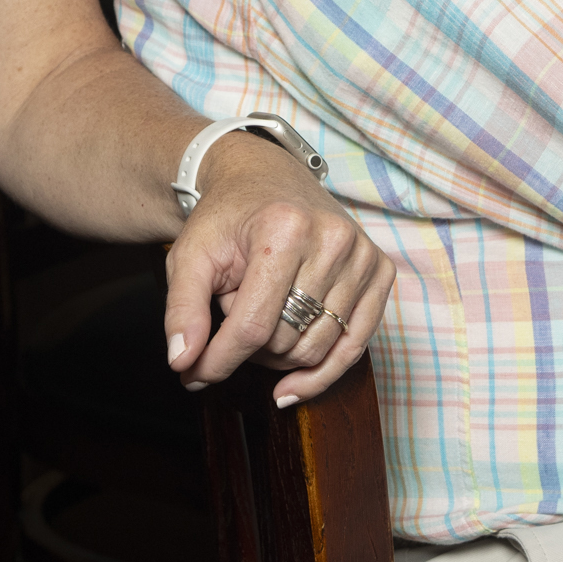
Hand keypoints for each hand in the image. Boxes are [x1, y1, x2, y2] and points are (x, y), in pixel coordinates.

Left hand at [160, 130, 398, 406]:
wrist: (264, 179)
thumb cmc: (227, 219)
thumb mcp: (189, 256)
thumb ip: (182, 309)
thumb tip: (183, 362)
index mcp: (284, 229)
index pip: (253, 326)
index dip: (219, 361)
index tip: (194, 376)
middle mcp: (333, 240)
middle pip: (285, 341)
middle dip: (249, 346)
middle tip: (235, 312)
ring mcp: (363, 256)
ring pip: (316, 349)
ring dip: (281, 352)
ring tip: (264, 313)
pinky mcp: (381, 271)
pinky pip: (355, 346)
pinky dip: (322, 371)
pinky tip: (292, 383)